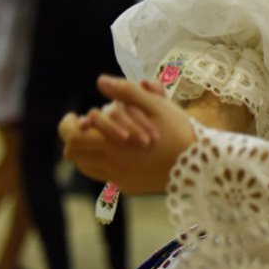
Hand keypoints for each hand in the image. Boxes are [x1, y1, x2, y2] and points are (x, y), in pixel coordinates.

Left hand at [59, 76, 194, 193]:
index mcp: (113, 144)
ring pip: (87, 167)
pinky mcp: (129, 187)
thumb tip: (101, 81)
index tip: (75, 116)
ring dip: (88, 152)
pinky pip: (105, 176)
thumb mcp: (155, 105)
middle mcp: (111, 165)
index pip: (72, 139)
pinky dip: (104, 163)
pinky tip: (121, 151)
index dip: (68, 126)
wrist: (200, 164)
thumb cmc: (178, 130)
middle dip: (76, 139)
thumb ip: (126, 91)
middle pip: (74, 155)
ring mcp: (119, 179)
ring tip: (103, 138)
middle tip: (88, 126)